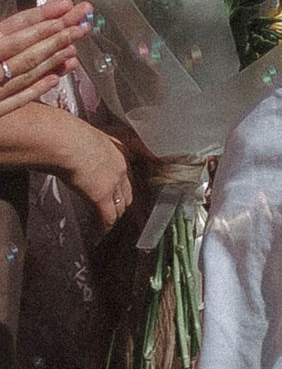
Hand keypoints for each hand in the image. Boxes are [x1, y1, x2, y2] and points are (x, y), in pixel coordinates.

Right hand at [0, 0, 89, 111]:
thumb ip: (3, 34)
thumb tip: (25, 25)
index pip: (15, 26)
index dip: (43, 16)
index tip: (66, 6)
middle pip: (28, 48)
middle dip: (58, 35)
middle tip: (83, 24)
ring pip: (27, 72)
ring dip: (53, 59)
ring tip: (74, 48)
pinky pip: (16, 99)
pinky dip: (36, 88)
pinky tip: (54, 79)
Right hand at [54, 115, 132, 229]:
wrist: (65, 140)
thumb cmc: (69, 133)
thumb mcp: (86, 136)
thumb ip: (88, 146)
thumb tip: (74, 150)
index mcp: (120, 149)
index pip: (129, 173)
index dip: (124, 185)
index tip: (121, 193)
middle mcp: (122, 167)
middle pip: (128, 192)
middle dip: (122, 203)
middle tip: (115, 212)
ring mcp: (113, 183)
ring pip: (120, 207)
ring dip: (114, 217)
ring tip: (106, 226)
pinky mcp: (101, 197)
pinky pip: (107, 219)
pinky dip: (103, 229)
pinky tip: (98, 236)